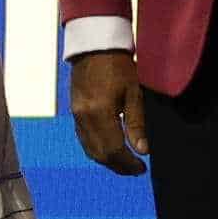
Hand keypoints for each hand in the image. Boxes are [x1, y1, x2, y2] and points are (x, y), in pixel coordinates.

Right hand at [70, 50, 151, 175]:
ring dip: (108, 160)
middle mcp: (84, 119)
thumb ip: (137, 124)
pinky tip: (110, 149)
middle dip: (118, 166)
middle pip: (100, 154)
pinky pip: (84, 140)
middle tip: (136, 170)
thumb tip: (142, 150)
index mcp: (100, 113)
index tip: (142, 169)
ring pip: (90, 149)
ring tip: (125, 163)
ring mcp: (76, 117)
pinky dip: (97, 149)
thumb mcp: (134, 93)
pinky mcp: (75, 113)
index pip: (113, 150)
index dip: (128, 163)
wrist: (94, 47)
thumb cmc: (118, 66)